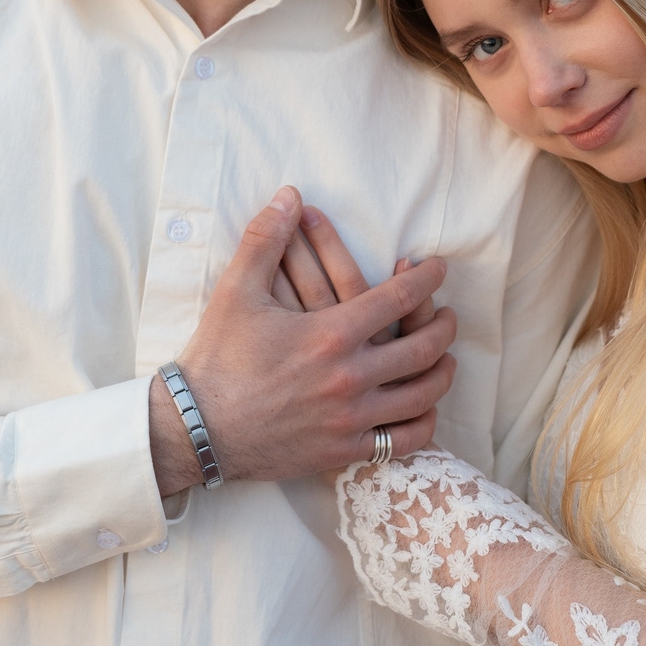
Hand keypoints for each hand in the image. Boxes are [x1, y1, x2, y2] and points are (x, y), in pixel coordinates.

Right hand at [150, 187, 456, 494]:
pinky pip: (402, 441)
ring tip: (446, 359)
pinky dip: (423, 423)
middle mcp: (351, 377)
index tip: (439, 269)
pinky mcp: (344, 451)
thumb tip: (289, 194)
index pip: (400, 298)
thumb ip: (265, 238)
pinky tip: (423, 408)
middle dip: (445, 326)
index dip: (427, 278)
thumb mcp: (236, 291)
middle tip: (449, 315)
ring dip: (442, 373)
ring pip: (421, 395)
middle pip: (423, 348)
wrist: (196, 428)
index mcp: (331, 333)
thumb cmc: (217, 357)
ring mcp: (351, 418)